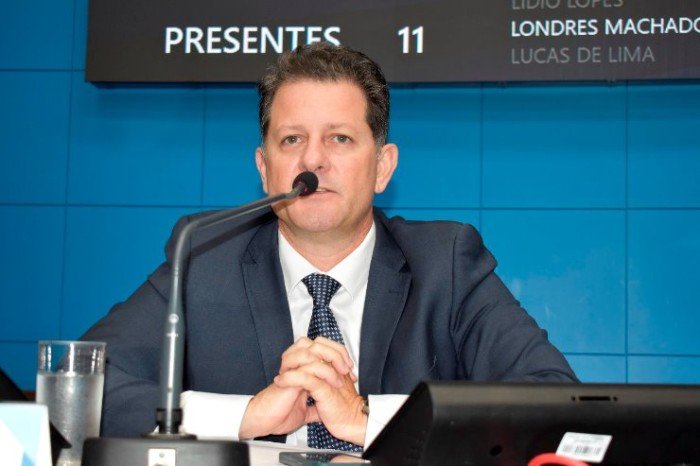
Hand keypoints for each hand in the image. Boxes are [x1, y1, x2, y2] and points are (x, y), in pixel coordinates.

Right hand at [238, 337, 356, 438]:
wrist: (263, 423)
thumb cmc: (279, 416)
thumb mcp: (304, 412)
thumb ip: (315, 407)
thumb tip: (324, 410)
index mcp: (301, 369)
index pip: (322, 349)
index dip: (338, 356)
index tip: (350, 371)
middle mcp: (296, 365)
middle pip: (318, 342)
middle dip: (337, 351)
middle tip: (347, 367)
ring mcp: (291, 368)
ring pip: (311, 348)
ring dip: (330, 359)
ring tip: (340, 374)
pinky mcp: (288, 377)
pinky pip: (306, 365)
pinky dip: (322, 371)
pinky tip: (331, 382)